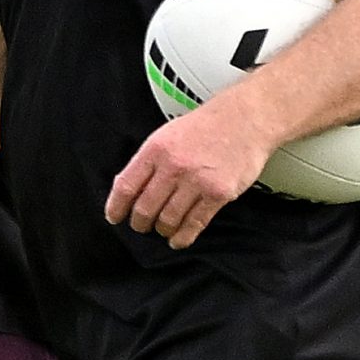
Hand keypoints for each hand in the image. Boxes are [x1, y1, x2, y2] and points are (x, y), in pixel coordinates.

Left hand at [104, 101, 277, 249]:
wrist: (245, 119)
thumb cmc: (207, 126)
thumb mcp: (168, 134)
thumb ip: (149, 160)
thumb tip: (129, 187)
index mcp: (156, 149)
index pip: (126, 186)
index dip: (116, 207)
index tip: (114, 217)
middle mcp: (173, 166)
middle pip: (145, 208)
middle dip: (140, 223)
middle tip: (141, 226)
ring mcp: (197, 182)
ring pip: (168, 220)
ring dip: (162, 230)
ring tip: (162, 229)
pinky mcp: (218, 194)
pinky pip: (194, 224)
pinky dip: (183, 237)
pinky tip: (178, 239)